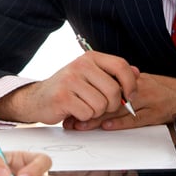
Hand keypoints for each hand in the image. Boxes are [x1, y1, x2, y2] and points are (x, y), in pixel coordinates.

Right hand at [0, 52, 138, 124]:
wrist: (37, 99)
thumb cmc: (68, 89)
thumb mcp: (91, 76)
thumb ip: (113, 74)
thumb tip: (137, 73)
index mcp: (90, 57)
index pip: (121, 66)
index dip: (130, 84)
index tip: (129, 95)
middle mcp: (80, 64)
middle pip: (114, 90)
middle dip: (111, 105)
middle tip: (100, 106)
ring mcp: (70, 80)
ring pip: (101, 105)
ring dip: (96, 112)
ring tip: (84, 107)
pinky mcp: (62, 97)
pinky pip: (88, 113)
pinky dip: (84, 118)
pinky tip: (75, 112)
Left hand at [64, 73, 175, 131]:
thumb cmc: (157, 89)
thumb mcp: (136, 82)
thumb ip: (116, 84)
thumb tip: (89, 85)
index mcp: (130, 79)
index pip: (103, 86)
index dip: (85, 97)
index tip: (71, 105)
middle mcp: (136, 88)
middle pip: (107, 99)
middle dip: (87, 110)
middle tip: (71, 121)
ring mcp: (146, 101)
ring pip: (118, 110)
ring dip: (98, 119)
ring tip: (81, 126)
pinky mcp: (155, 113)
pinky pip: (136, 119)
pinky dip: (121, 123)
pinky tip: (107, 127)